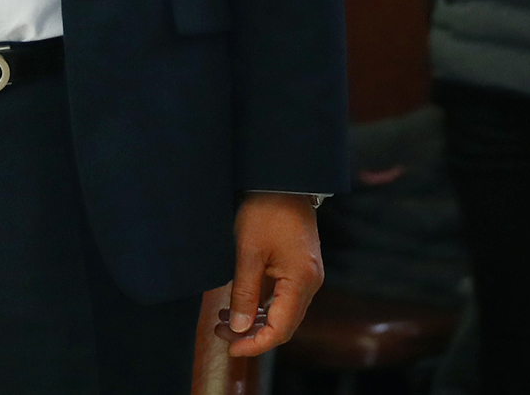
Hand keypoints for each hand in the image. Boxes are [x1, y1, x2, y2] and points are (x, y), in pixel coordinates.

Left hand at [216, 193, 323, 356]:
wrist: (283, 181)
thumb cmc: (266, 211)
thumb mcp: (248, 252)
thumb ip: (244, 293)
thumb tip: (238, 328)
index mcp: (301, 281)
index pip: (280, 329)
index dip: (255, 345)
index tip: (230, 348)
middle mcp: (310, 284)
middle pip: (283, 325)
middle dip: (251, 334)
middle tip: (220, 332)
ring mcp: (307, 276)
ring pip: (282, 313)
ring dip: (254, 321)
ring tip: (223, 320)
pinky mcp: (300, 269)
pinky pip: (282, 298)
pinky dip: (261, 306)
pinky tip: (238, 305)